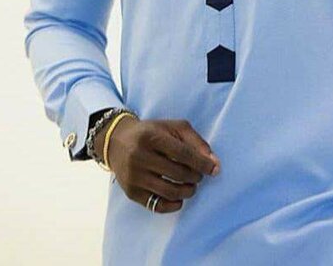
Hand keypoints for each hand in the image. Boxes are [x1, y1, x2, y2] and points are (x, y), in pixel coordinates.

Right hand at [95, 116, 220, 212]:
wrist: (117, 141)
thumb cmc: (152, 133)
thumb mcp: (173, 128)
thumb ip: (195, 141)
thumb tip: (213, 162)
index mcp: (151, 137)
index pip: (182, 153)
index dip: (201, 163)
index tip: (214, 169)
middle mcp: (139, 156)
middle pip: (178, 173)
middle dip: (195, 176)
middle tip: (199, 175)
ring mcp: (133, 176)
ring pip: (169, 191)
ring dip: (188, 191)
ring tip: (191, 185)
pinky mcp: (131, 192)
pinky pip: (156, 205)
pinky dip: (174, 204)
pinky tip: (180, 197)